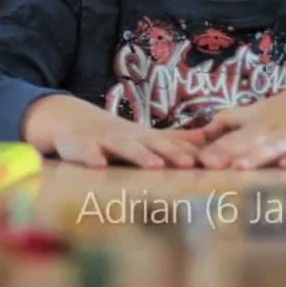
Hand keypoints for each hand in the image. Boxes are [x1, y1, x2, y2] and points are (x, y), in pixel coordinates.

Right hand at [22, 94, 208, 169]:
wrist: (72, 121)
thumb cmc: (117, 136)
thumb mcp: (148, 136)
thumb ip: (177, 140)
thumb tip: (210, 138)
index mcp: (145, 138)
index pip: (172, 145)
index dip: (190, 153)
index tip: (213, 163)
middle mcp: (128, 138)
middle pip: (153, 144)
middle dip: (171, 153)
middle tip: (189, 164)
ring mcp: (104, 141)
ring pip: (124, 147)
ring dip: (140, 155)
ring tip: (154, 165)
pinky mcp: (81, 146)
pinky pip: (86, 151)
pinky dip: (92, 157)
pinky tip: (99, 165)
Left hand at [196, 75, 285, 170]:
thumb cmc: (280, 113)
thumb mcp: (251, 115)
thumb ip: (224, 125)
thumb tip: (193, 136)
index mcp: (253, 128)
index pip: (231, 140)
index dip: (215, 150)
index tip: (197, 161)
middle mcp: (269, 133)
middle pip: (247, 144)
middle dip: (228, 154)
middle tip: (209, 164)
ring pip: (272, 149)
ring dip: (257, 157)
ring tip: (240, 166)